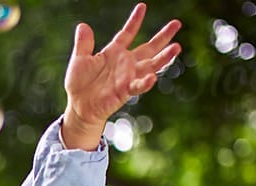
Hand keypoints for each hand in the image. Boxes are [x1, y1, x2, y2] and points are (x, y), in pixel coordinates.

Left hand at [61, 3, 181, 149]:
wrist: (78, 106)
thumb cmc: (79, 84)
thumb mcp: (79, 60)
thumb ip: (83, 43)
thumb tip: (83, 26)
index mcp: (114, 53)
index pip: (128, 33)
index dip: (134, 21)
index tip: (142, 6)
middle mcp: (125, 63)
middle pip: (149, 48)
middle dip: (163, 37)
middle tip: (177, 23)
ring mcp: (128, 77)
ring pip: (150, 65)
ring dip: (164, 57)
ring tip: (177, 47)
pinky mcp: (125, 91)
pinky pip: (138, 86)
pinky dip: (145, 82)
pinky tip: (153, 77)